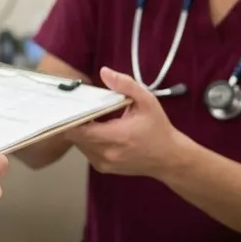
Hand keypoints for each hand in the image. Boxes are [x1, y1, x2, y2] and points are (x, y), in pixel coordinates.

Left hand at [65, 67, 187, 178]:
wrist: (170, 158)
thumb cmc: (158, 128)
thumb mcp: (147, 101)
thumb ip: (125, 85)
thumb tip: (104, 72)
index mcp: (115, 136)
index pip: (77, 130)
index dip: (70, 117)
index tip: (72, 104)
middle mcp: (106, 153)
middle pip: (74, 137)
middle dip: (75, 121)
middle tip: (82, 107)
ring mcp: (104, 164)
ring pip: (78, 145)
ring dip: (81, 131)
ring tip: (91, 118)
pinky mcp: (104, 168)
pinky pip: (86, 152)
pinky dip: (87, 141)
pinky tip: (98, 130)